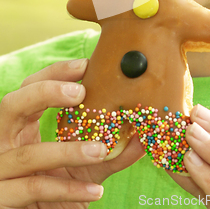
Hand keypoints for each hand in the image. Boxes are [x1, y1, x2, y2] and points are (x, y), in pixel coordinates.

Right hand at [0, 59, 144, 207]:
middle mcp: (3, 142)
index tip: (85, 65)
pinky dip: (67, 189)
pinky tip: (95, 191)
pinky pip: (35, 189)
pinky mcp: (2, 198)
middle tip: (80, 92)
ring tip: (101, 150)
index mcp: (20, 126)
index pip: (29, 87)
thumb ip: (112, 151)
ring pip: (29, 154)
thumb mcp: (86, 166)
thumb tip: (143, 135)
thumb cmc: (58, 187)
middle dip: (45, 93)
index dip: (54, 74)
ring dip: (68, 151)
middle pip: (11, 105)